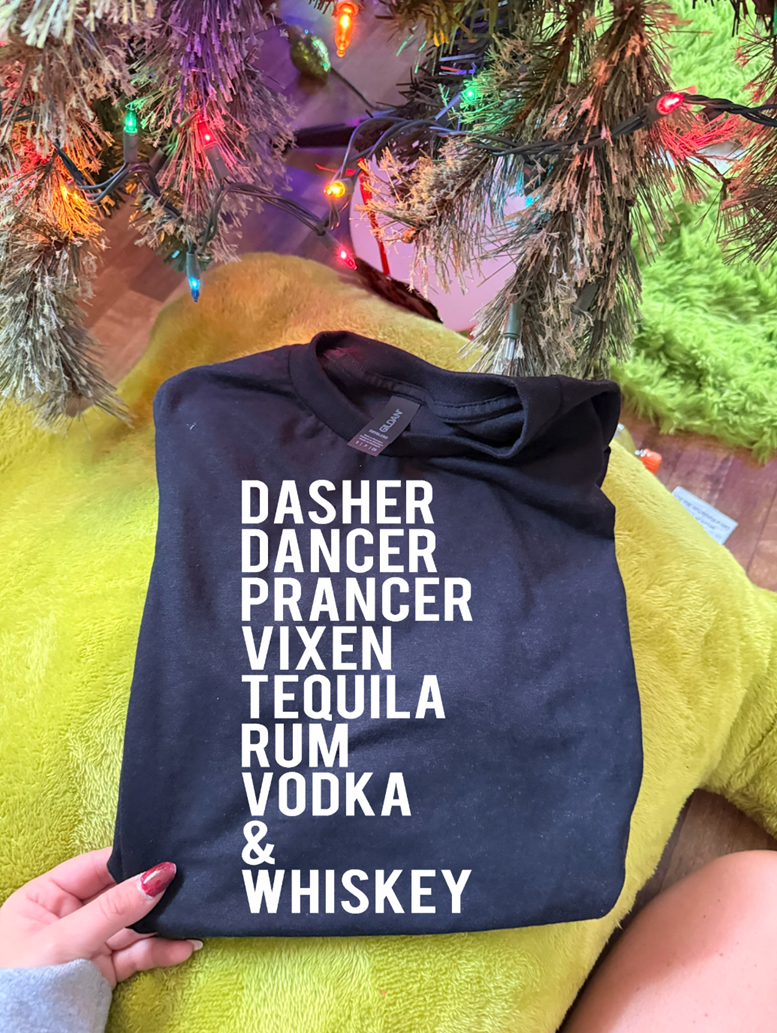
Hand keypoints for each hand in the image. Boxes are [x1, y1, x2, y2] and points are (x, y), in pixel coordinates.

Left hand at [0, 847, 200, 987]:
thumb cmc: (22, 985)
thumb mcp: (65, 940)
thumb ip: (113, 908)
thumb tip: (157, 876)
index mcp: (44, 897)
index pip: (93, 868)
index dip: (128, 862)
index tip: (163, 860)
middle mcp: (67, 916)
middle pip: (118, 895)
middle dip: (151, 894)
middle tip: (184, 887)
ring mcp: (87, 943)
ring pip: (132, 925)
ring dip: (162, 924)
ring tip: (190, 921)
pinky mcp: (102, 970)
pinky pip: (136, 954)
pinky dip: (160, 950)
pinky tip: (181, 947)